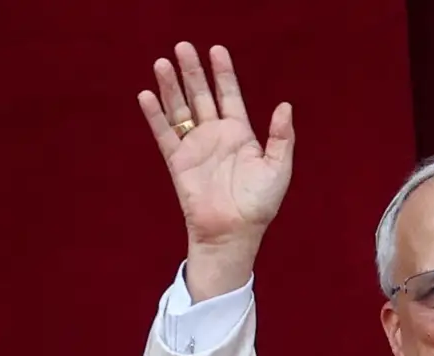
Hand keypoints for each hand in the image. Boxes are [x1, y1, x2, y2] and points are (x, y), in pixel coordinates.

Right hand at [138, 42, 294, 299]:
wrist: (234, 232)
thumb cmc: (259, 204)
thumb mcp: (279, 168)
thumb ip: (282, 137)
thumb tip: (285, 105)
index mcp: (241, 134)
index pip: (230, 95)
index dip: (223, 73)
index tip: (217, 50)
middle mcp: (216, 136)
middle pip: (202, 95)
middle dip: (193, 72)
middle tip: (183, 46)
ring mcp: (195, 147)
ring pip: (180, 109)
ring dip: (171, 87)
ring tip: (163, 63)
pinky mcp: (178, 161)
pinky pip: (164, 134)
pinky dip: (155, 115)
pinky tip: (147, 95)